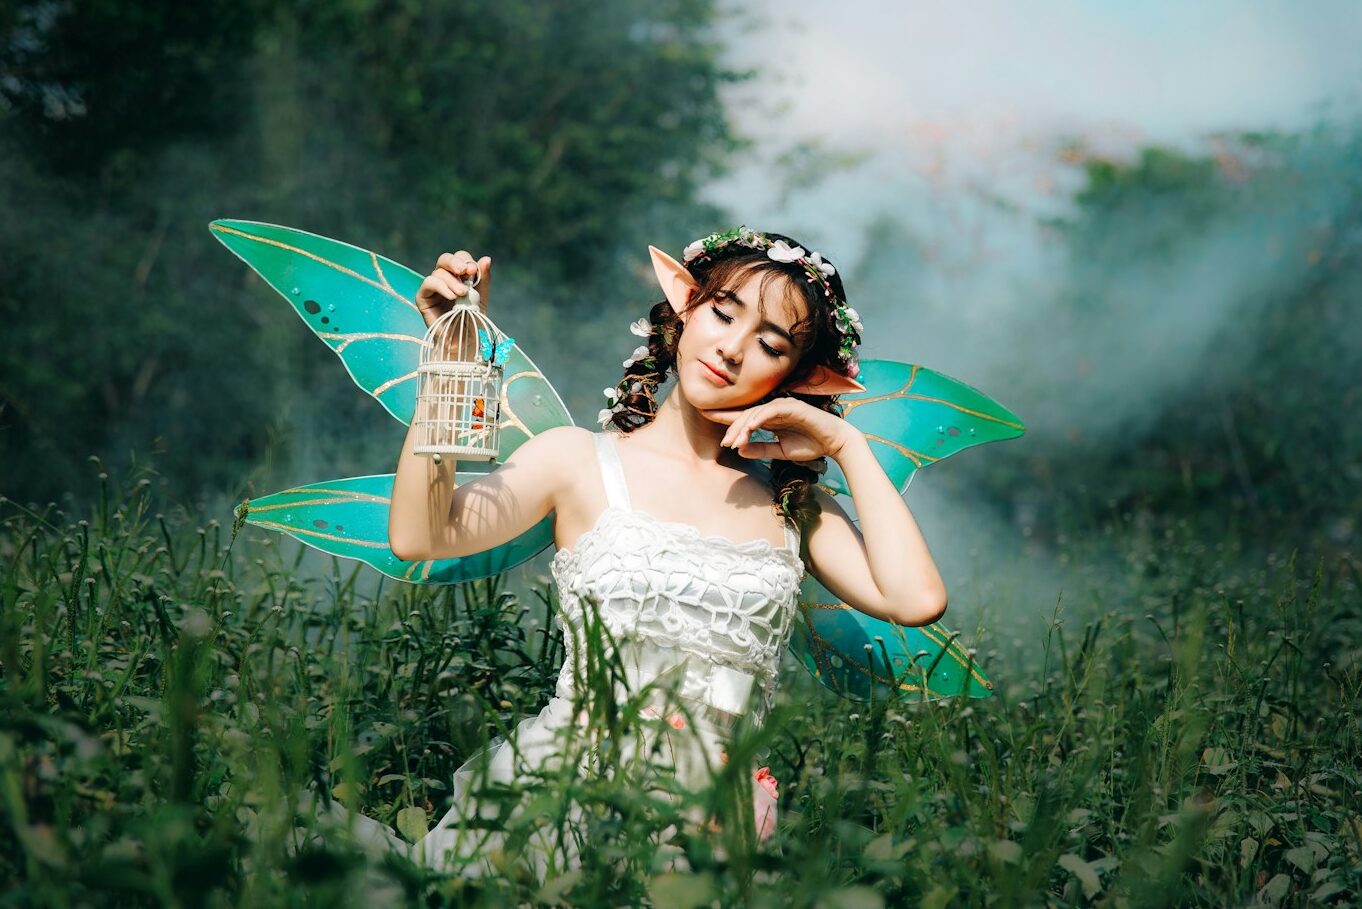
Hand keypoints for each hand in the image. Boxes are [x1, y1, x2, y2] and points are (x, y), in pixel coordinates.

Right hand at [416, 250, 491, 327]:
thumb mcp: (481, 298)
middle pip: (445, 259)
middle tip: (466, 271)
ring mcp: (433, 289)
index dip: (467, 261)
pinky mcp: (423, 298)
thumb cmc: (472, 322)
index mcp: (459, 277)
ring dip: (452, 280)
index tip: (474, 271)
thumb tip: (486, 258)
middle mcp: (444, 280)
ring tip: (461, 294)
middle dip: (456, 262)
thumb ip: (483, 280)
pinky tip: (451, 296)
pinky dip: (441, 286)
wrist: (464, 343)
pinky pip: (428, 283)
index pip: (460, 259)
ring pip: (438, 272)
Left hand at [701, 398, 858, 461]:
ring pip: (755, 413)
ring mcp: (783, 406)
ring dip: (742, 427)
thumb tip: (739, 450)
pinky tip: (749, 428)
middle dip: (731, 427)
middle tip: (722, 442)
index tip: (705, 415)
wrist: (835, 443)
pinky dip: (758, 419)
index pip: (744, 417)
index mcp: (770, 419)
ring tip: (732, 441)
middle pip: (745, 415)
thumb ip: (761, 450)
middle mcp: (773, 410)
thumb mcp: (780, 452)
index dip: (725, 417)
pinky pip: (770, 411)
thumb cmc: (810, 445)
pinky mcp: (792, 407)